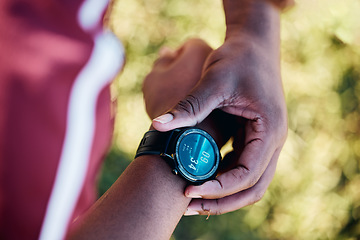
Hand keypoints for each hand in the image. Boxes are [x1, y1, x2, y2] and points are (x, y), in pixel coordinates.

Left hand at [152, 30, 286, 214]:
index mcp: (269, 130)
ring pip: (248, 182)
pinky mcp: (253, 137)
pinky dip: (222, 177)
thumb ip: (189, 106)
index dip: (220, 187)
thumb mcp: (214, 80)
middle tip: (188, 205)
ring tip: (190, 197)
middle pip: (252, 187)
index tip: (190, 189)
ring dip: (222, 193)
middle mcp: (272, 140)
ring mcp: (264, 140)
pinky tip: (198, 176)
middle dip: (221, 200)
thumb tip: (157, 125)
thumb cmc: (238, 58)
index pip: (249, 174)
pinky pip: (241, 167)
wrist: (253, 44)